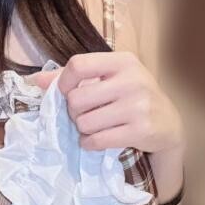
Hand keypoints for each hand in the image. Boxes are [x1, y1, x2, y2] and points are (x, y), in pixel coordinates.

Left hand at [30, 52, 183, 153]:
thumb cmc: (132, 97)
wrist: (169, 123)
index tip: (65, 93)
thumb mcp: (110, 78)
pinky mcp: (140, 130)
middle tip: (84, 115)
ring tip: (94, 127)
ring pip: (84, 122)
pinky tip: (97, 140)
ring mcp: (138, 106)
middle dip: (73, 112)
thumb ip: (73, 77)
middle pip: (76, 99)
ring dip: (83, 129)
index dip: (63, 82)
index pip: (78, 65)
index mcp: (123, 61)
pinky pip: (96, 140)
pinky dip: (89, 143)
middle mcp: (133, 80)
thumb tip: (35, 80)